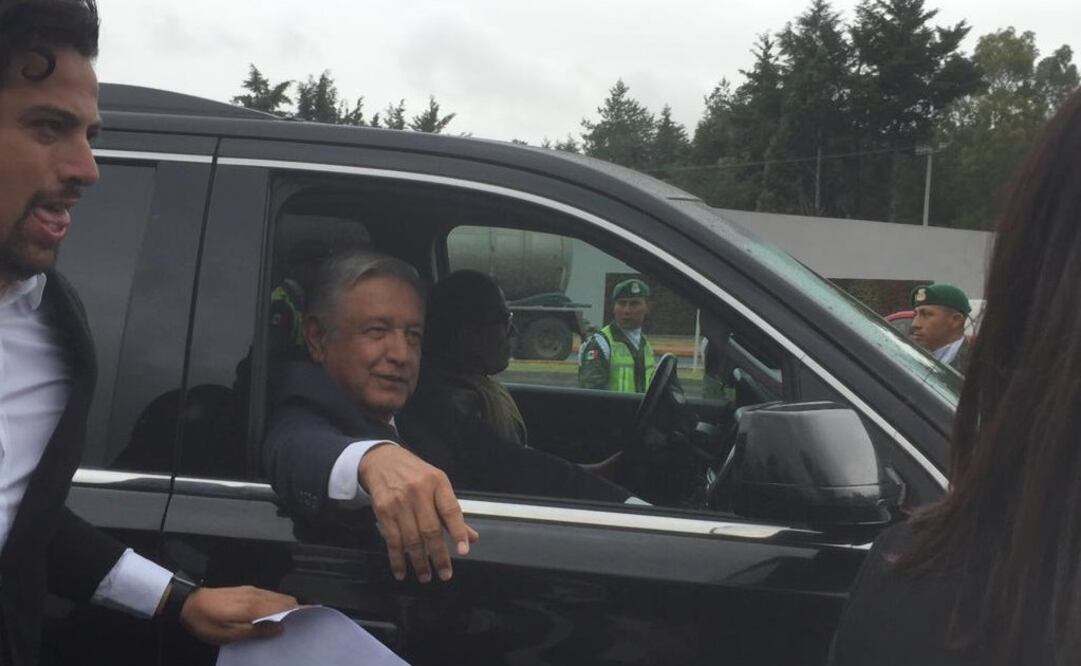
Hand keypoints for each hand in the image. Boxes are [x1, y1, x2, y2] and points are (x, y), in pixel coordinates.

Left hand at [180, 585, 297, 644]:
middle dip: (294, 611)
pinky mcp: (245, 590)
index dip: (300, 612)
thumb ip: (256, 630)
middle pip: (285, 599)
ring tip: (286, 625)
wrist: (186, 604)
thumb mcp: (228, 634)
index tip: (310, 621)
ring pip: (276, 597)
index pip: (286, 605)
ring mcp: (251, 590)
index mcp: (255, 606)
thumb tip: (281, 628)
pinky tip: (270, 616)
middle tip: (297, 628)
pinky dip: (274, 605)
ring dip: (284, 608)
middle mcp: (257, 594)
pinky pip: (267, 596)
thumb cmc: (206, 622)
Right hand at [358, 444, 479, 582]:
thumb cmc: (416, 475)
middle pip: (430, 529)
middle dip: (438, 555)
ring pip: (411, 538)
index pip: (451, 510)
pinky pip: (392, 540)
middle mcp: (419, 492)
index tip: (464, 551)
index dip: (458, 531)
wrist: (382, 460)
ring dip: (419, 561)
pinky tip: (402, 571)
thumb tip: (471, 538)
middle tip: (445, 575)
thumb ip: (453, 512)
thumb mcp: (438, 485)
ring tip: (426, 577)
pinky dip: (397, 559)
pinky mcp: (383, 510)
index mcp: (437, 483)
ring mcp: (399, 501)